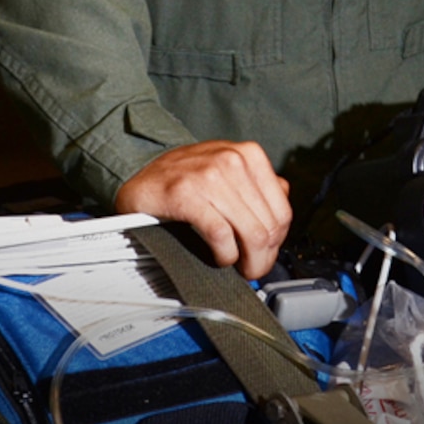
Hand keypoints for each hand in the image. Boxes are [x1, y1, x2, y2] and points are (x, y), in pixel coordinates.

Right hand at [114, 140, 291, 278]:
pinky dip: (225, 255)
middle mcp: (233, 161)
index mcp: (249, 154)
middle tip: (252, 268)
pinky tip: (219, 257)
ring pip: (251, 233)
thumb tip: (282, 206)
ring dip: (246, 261)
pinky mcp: (187, 195)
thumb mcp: (227, 171)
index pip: (283, 211)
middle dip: (264, 257)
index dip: (278, 242)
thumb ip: (257, 185)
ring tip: (237, 265)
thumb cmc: (184, 177)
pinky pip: (222, 236)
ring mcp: (210, 176)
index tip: (266, 254)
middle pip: (269, 226)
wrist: (140, 174)